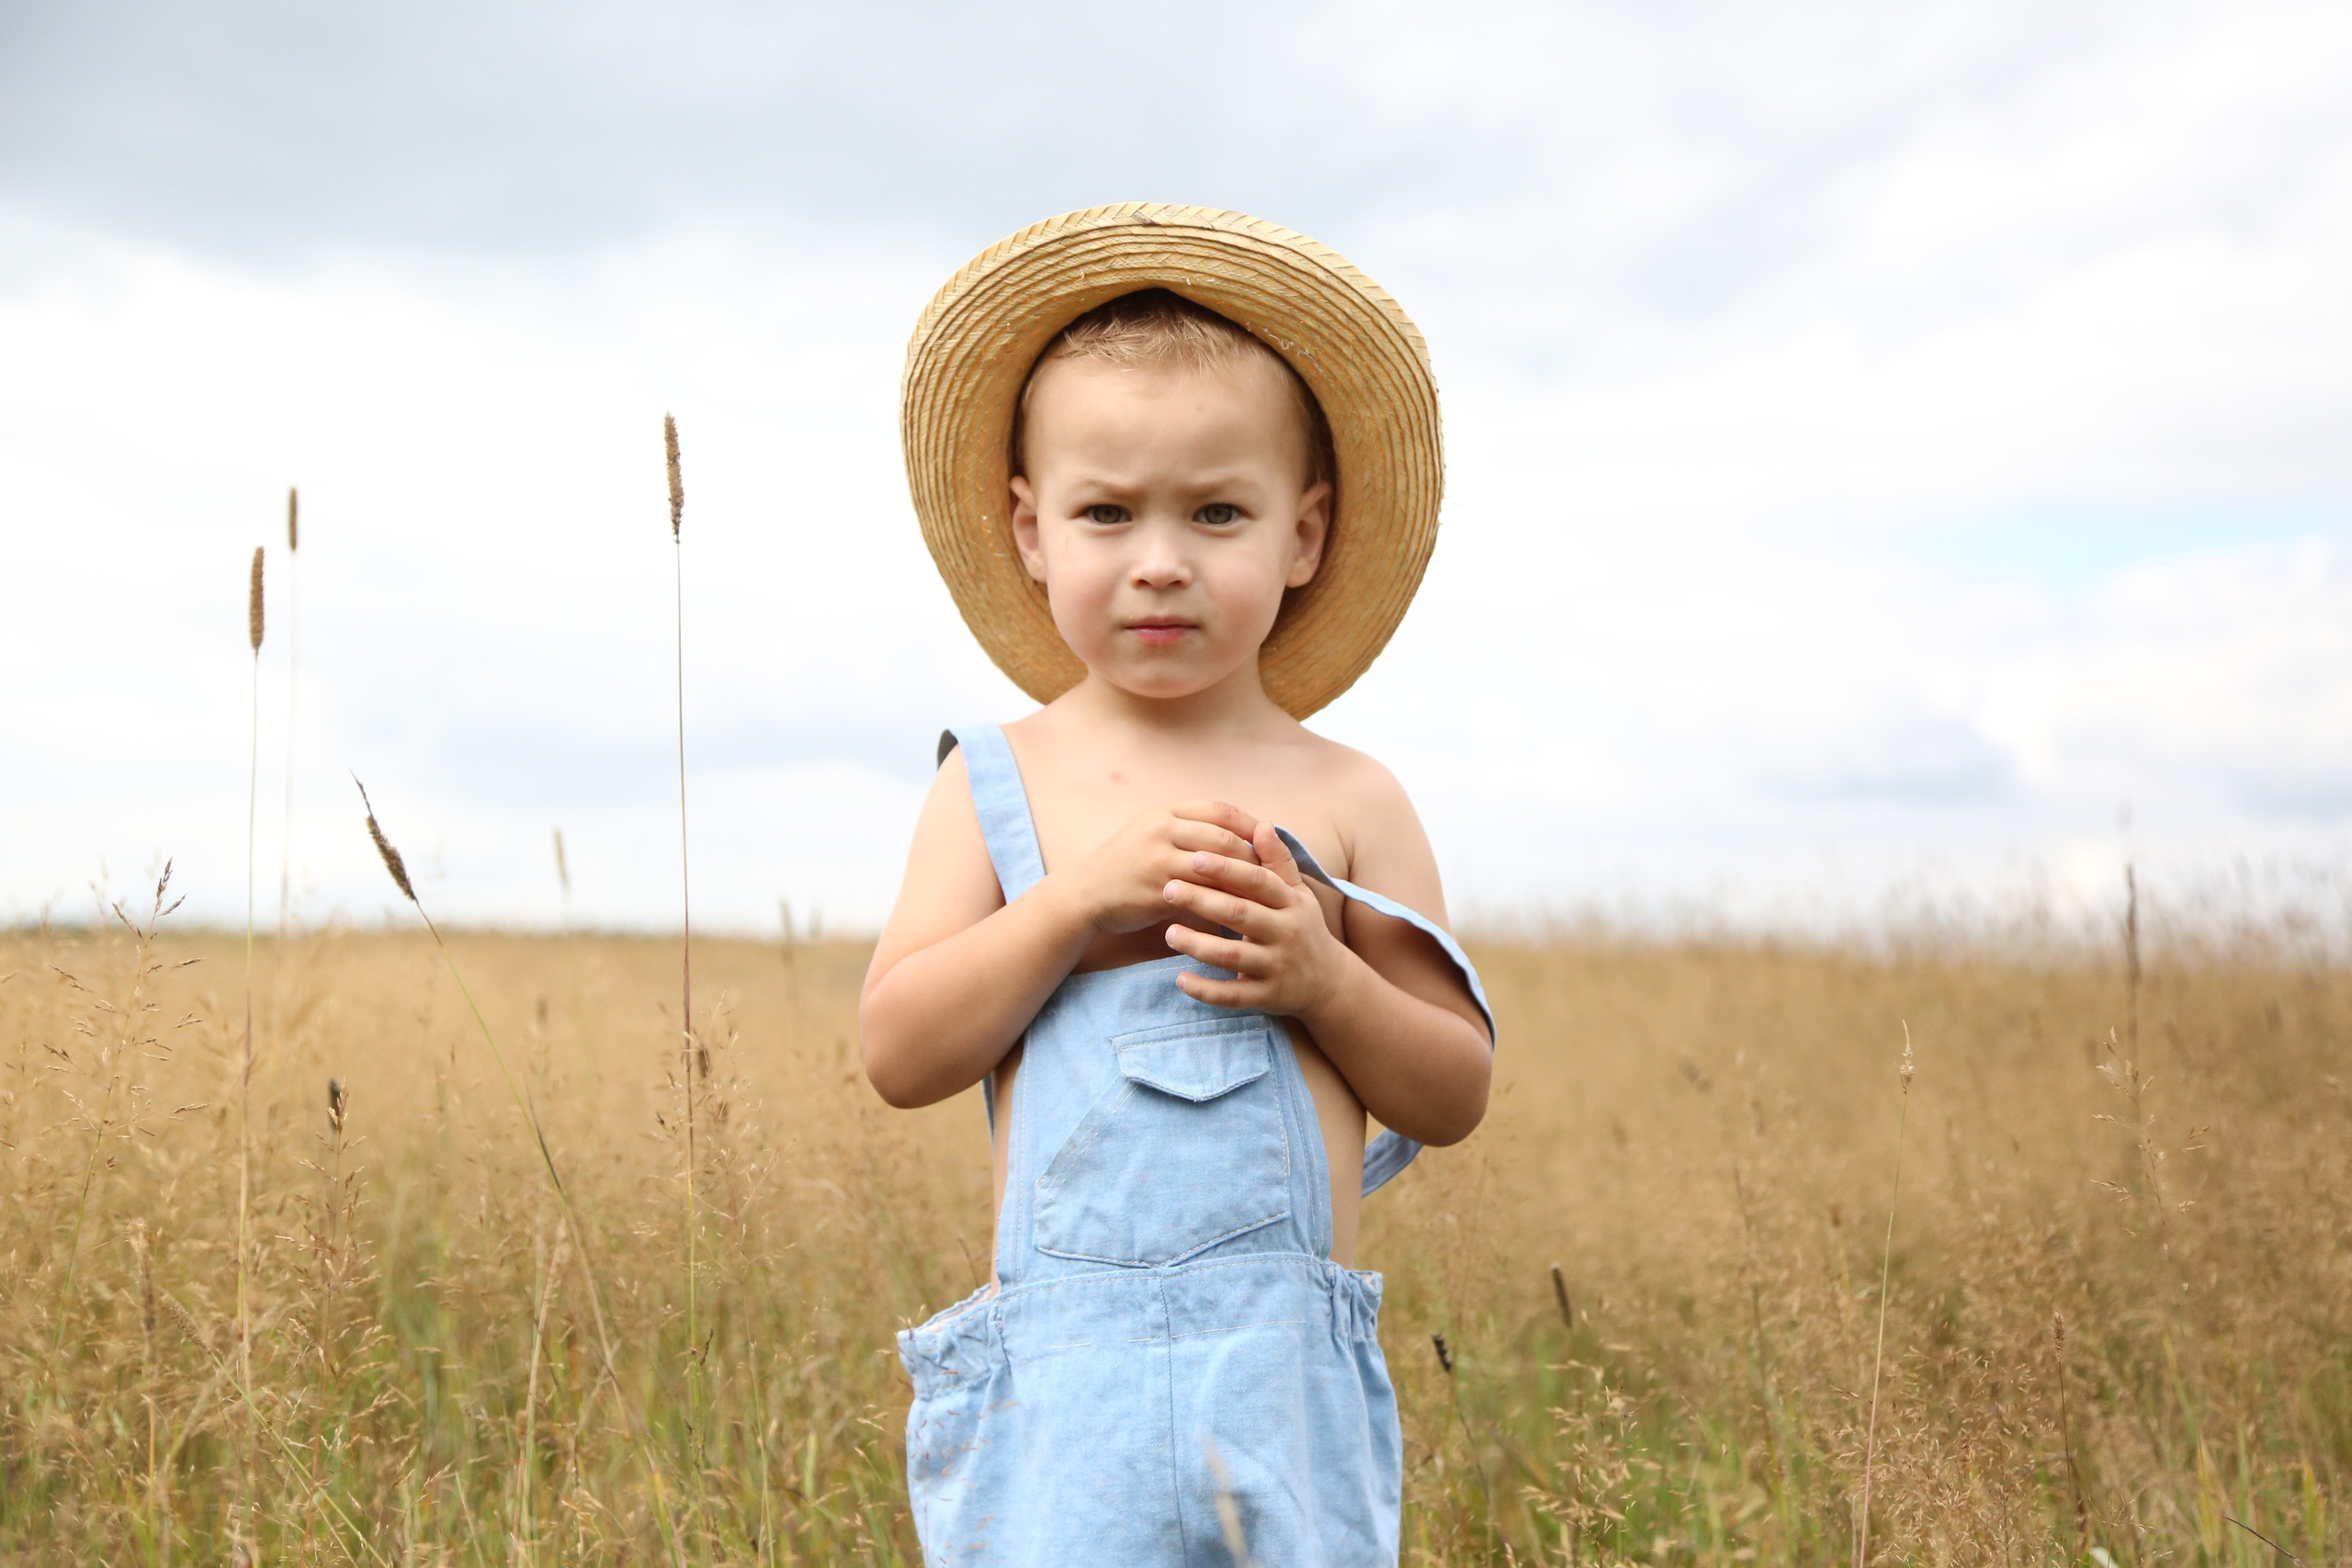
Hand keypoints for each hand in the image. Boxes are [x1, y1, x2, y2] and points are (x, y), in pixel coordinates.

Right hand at [1058, 802, 1263, 935]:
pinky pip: (1202, 895)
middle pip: (1223, 837)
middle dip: (1254, 855)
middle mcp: (1162, 830)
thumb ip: (1190, 829)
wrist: (1086, 892)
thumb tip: (1243, 834)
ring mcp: (1158, 860)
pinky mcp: (1157, 890)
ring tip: (1266, 895)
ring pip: (1217, 867)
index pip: (1219, 810)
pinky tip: (1241, 914)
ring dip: (1244, 881)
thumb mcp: (1154, 833)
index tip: (1270, 840)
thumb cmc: (1128, 864)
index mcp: (1166, 811)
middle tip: (1275, 873)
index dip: (1249, 824)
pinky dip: (1224, 903)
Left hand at [1162, 822, 1350, 1017]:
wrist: (1328, 983)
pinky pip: (1232, 996)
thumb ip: (1277, 862)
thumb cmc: (1303, 927)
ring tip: (1168, 933)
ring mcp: (1277, 967)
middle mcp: (1286, 934)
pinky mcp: (1267, 997)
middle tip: (1168, 889)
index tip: (1195, 857)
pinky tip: (1181, 980)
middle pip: (1240, 914)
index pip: (1257, 882)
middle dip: (1202, 901)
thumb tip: (1261, 825)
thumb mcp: (1298, 893)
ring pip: (1233, 955)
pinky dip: (1206, 990)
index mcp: (1291, 903)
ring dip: (1198, 945)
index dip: (1227, 869)